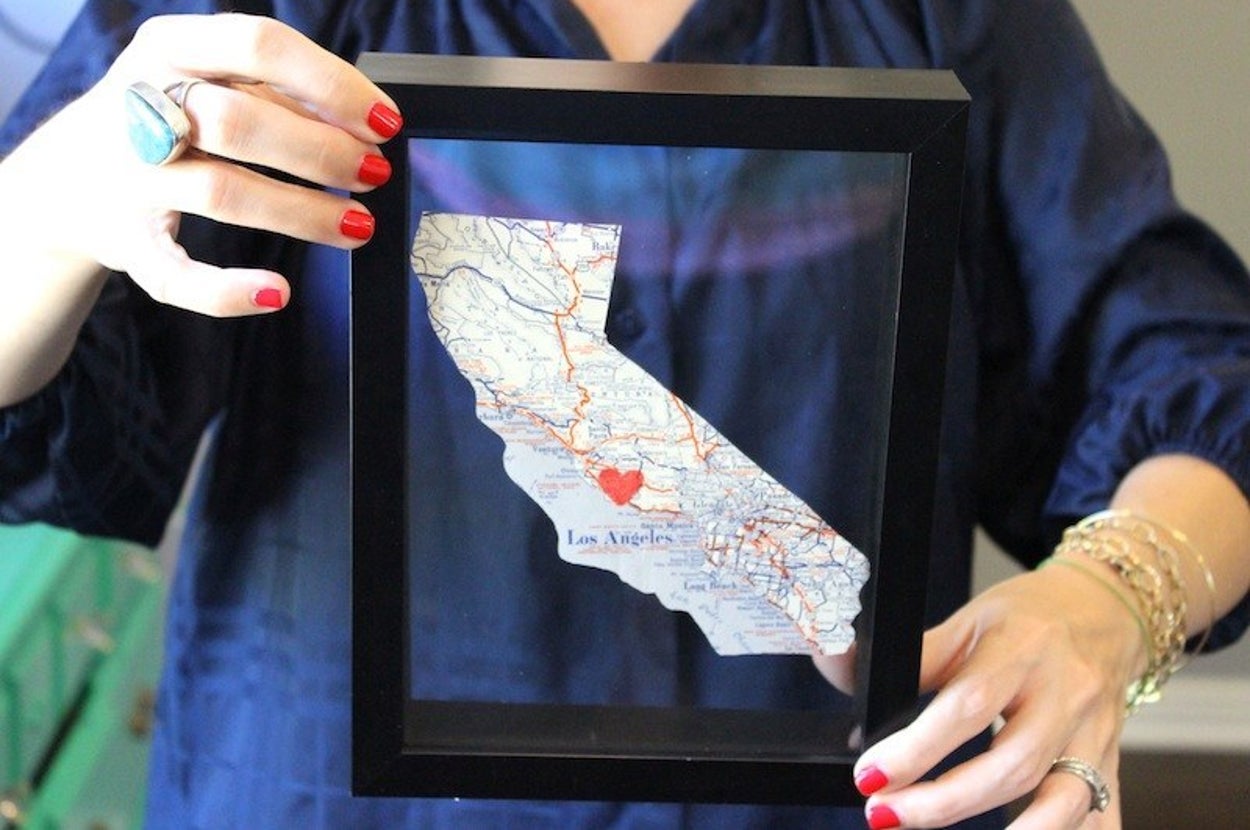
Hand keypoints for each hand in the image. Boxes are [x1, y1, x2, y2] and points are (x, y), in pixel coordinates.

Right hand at [11, 13, 400, 315]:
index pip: (257, 46)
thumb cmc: (165, 118)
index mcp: (168, 48)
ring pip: (220, 193)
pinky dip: (227, 289)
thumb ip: (279, 91)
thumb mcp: (209, 79)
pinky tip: (276, 291)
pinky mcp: (125, 243)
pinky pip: (174, 274)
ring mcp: (128, 178)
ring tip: (358, 226)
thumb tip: (364, 119)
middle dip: (320, 151)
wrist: (62, 179)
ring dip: (301, 212)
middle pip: (238, 122)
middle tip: (375, 173)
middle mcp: (140, 106)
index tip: (384, 122)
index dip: (330, 84)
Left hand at [848, 562, 1145, 827]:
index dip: (917, 748)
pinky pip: (1105, 814)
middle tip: (885, 815)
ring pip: (1065, 799)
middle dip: (944, 802)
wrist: (1106, 608)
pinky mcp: (1111, 761)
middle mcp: (1065, 694)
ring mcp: (1094, 733)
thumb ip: (913, 655)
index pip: (968, 706)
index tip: (871, 775)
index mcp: (1022, 650)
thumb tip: (839, 666)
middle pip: (1012, 764)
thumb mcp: (968, 621)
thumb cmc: (1027, 617)